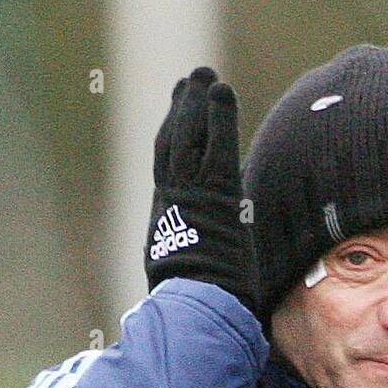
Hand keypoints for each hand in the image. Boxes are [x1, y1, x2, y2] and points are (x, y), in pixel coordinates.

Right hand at [145, 66, 257, 311]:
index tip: (176, 118)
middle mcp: (172, 205)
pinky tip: (220, 93)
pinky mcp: (213, 193)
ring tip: (204, 77)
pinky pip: (214, 146)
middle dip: (180, 113)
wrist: (196, 307)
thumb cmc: (198, 309)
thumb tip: (220, 286)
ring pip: (188, 140)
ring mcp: (190, 196)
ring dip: (196, 105)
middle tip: (187, 83)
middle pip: (173, 147)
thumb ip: (201, 270)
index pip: (168, 173)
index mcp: (166, 225)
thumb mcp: (192, 286)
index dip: (171, 142)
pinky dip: (216, 117)